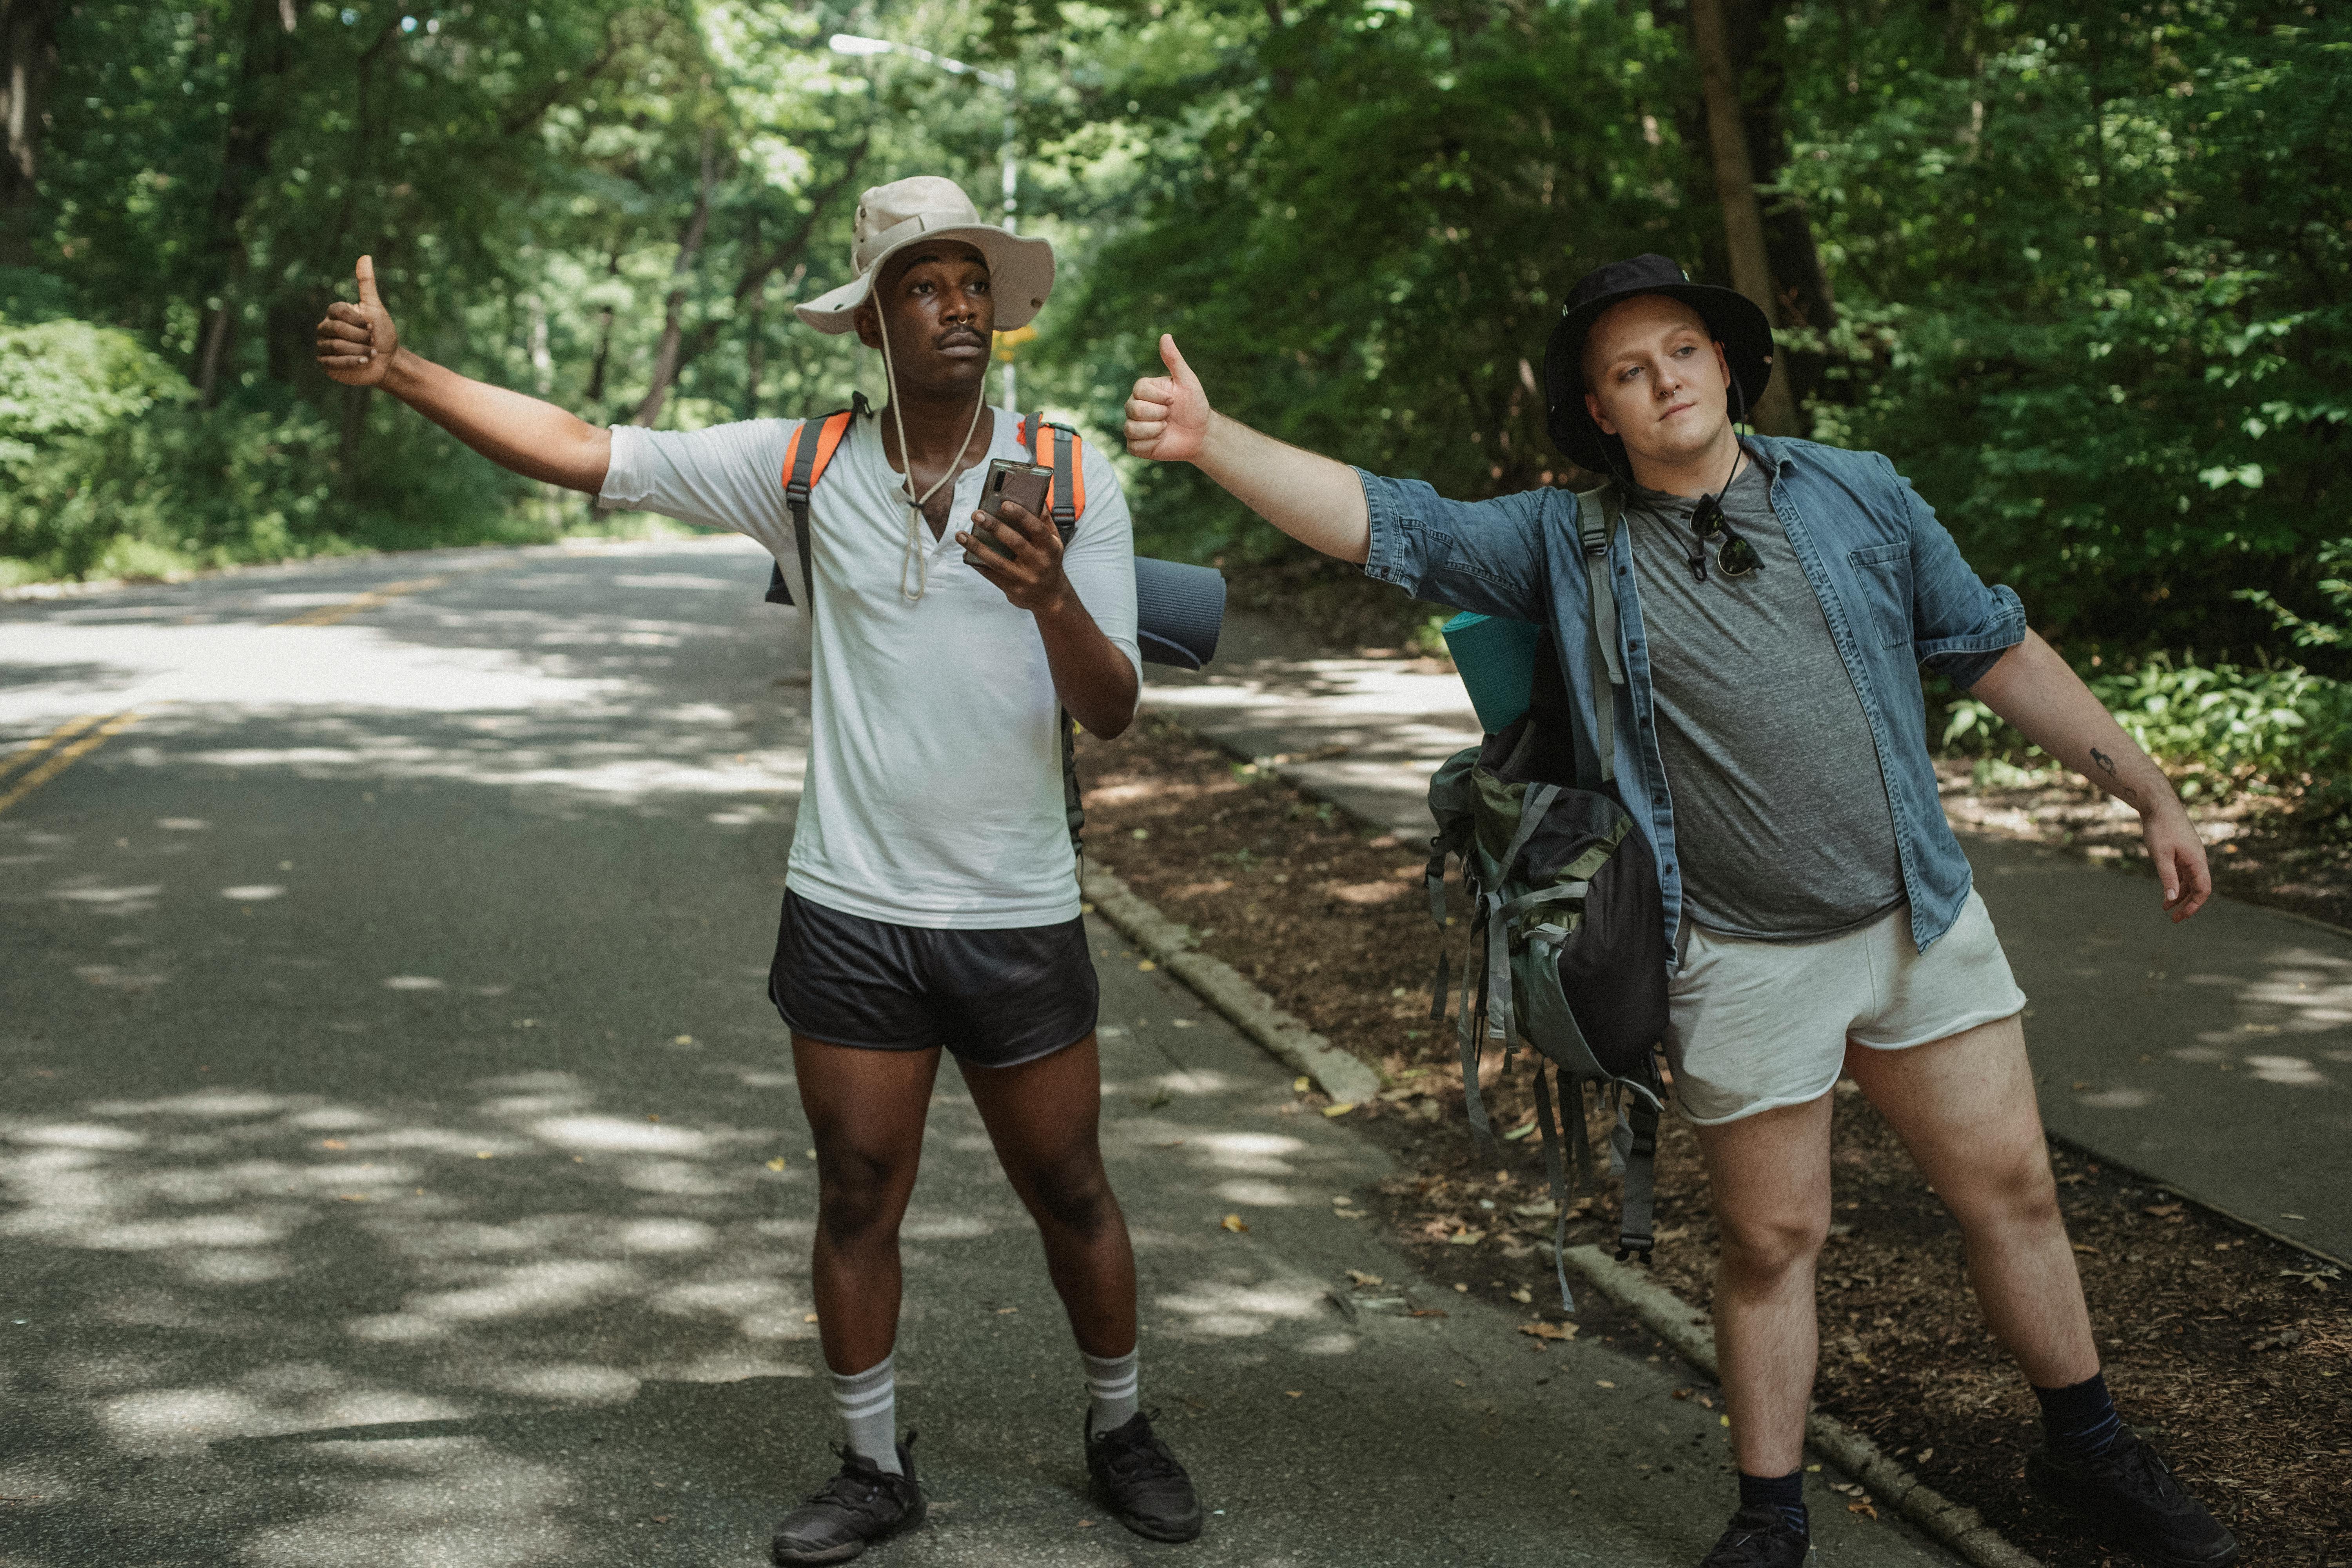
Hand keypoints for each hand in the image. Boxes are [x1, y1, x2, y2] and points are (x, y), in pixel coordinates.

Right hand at [315, 255, 400, 387]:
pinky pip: (331, 362)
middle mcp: (325, 327)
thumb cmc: (382, 333)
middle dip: (359, 338)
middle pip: (336, 329)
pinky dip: (351, 362)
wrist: (388, 361)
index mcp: (335, 313)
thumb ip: (366, 284)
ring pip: (334, 346)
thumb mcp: (375, 307)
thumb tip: (365, 256)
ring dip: (358, 351)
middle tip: (372, 342)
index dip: (358, 321)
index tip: (371, 328)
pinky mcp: (325, 363)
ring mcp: (323, 346)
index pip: (338, 311)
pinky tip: (363, 362)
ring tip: (370, 353)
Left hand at [957, 497, 1071, 614]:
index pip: (1036, 528)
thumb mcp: (1054, 542)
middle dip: (994, 527)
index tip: (1004, 503)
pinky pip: (991, 576)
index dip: (1021, 515)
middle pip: (1015, 543)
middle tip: (977, 514)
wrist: (1050, 597)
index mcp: (1050, 547)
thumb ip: (1045, 521)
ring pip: (998, 562)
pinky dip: (977, 563)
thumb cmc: (1049, 561)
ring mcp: (1025, 578)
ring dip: (977, 547)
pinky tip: (965, 553)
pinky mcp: (1013, 590)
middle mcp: (1039, 563)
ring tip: (961, 535)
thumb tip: (1036, 496)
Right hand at [1125, 333, 1209, 461]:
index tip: (1173, 400)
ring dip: (1154, 430)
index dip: (1159, 397)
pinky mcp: (1136, 446)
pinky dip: (1150, 444)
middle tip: (1170, 416)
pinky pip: (1133, 446)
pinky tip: (1161, 440)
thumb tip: (1165, 335)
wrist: (1201, 434)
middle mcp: (1134, 407)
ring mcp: (1133, 427)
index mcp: (1143, 390)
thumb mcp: (1187, 380)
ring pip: (1131, 428)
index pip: (1139, 390)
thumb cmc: (1194, 405)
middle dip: (1158, 414)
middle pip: (1133, 409)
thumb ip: (1174, 359)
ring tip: (1166, 428)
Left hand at [2140, 802, 2212, 922]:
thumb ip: (2168, 877)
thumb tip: (2172, 898)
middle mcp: (2197, 859)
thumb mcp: (2161, 855)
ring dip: (2179, 894)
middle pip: (2197, 888)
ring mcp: (2190, 855)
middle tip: (2172, 917)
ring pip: (2189, 880)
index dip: (2193, 906)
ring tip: (2165, 907)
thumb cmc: (2160, 828)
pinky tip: (2166, 889)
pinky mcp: (2182, 851)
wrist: (2159, 805)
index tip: (2179, 916)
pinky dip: (2176, 882)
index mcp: (2197, 861)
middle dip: (2186, 904)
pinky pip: (2183, 872)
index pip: (2203, 890)